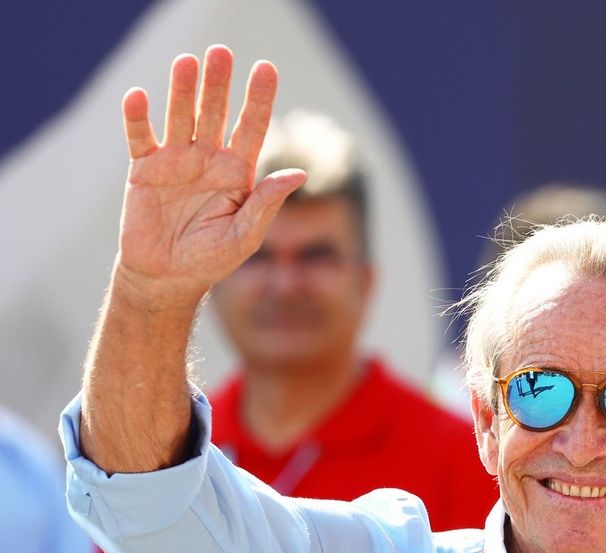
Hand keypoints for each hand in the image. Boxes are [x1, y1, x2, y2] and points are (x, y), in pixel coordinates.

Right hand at [116, 45, 305, 306]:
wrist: (167, 278)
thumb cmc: (211, 259)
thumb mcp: (244, 235)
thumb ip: (266, 203)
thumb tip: (298, 174)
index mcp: (238, 172)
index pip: (252, 128)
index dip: (258, 99)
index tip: (266, 69)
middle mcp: (208, 159)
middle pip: (215, 113)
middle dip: (219, 84)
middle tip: (221, 52)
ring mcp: (176, 161)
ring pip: (180, 117)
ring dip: (183, 90)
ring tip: (187, 62)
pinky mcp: (144, 169)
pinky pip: (141, 137)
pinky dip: (138, 118)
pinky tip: (139, 96)